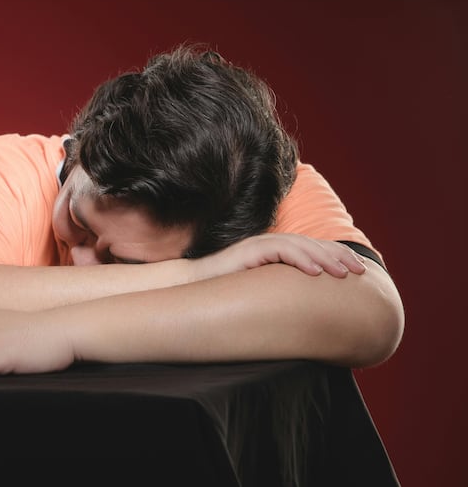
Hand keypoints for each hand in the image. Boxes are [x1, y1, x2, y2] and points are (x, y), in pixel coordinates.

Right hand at [201, 233, 366, 278]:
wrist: (194, 286)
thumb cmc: (227, 292)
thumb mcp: (263, 291)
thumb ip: (283, 290)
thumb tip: (309, 309)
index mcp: (277, 251)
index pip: (314, 249)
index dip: (337, 256)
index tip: (358, 271)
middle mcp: (271, 244)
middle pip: (313, 244)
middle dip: (339, 256)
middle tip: (360, 271)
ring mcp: (260, 245)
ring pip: (301, 246)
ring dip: (325, 258)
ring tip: (342, 273)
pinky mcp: (250, 251)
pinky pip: (280, 251)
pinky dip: (300, 260)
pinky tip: (315, 272)